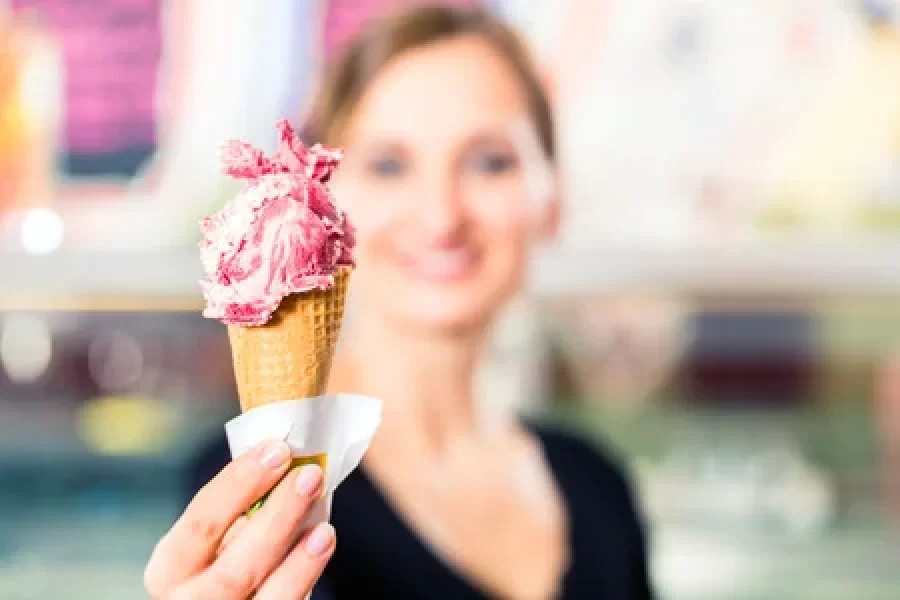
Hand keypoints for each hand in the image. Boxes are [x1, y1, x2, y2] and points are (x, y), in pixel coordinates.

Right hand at [144, 440, 334, 598]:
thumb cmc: (226, 568)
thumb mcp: (216, 544)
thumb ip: (239, 513)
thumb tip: (283, 461)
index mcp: (169, 569)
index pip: (201, 521)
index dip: (240, 483)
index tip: (278, 450)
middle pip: (234, 567)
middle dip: (277, 517)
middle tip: (310, 477)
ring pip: (264, 597)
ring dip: (299, 560)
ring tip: (325, 528)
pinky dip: (305, 578)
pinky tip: (322, 549)